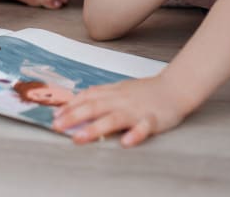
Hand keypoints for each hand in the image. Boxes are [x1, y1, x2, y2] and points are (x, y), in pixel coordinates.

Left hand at [52, 75, 192, 146]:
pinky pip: (144, 127)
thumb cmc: (146, 91)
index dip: (70, 106)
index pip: (88, 98)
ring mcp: (137, 110)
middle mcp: (122, 100)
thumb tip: (77, 101)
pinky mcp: (153, 119)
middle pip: (95, 107)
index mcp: (114, 93)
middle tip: (57, 127)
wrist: (175, 88)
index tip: (55, 116)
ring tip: (79, 138)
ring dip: (95, 128)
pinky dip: (135, 134)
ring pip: (114, 118)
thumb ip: (101, 95)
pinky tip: (126, 142)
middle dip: (74, 117)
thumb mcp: (120, 89)